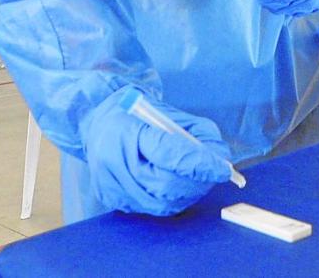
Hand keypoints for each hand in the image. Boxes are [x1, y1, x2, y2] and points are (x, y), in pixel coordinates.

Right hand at [81, 88, 234, 216]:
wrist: (95, 122)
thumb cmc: (134, 113)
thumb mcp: (165, 110)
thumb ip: (194, 131)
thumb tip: (220, 156)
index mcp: (127, 130)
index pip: (169, 154)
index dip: (200, 164)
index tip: (223, 170)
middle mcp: (114, 160)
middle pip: (166, 184)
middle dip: (198, 183)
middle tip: (215, 174)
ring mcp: (110, 183)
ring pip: (161, 203)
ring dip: (188, 194)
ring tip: (199, 180)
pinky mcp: (110, 198)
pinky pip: (150, 208)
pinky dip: (171, 200)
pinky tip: (177, 186)